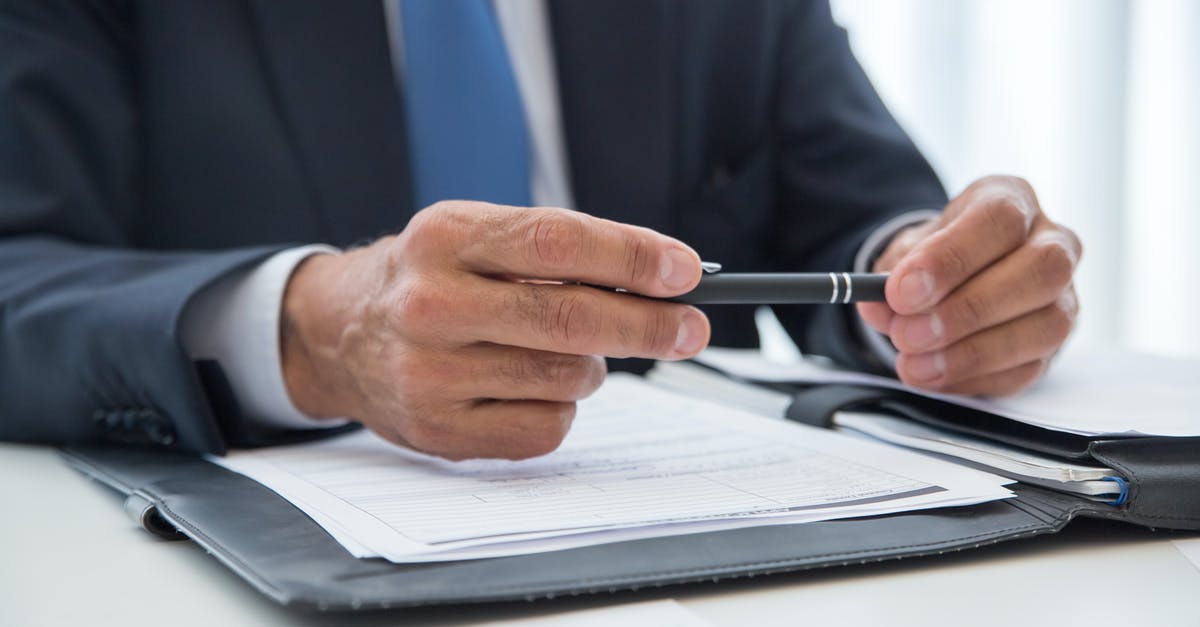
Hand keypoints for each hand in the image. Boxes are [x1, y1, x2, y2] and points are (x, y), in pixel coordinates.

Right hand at [279, 201, 709, 459]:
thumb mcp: (474, 236)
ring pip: (566, 378)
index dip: (632, 256)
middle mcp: (431, 304)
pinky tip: (532, 387)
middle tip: (691, 328)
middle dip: (649, 325)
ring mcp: (431, 373)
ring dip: (594, 366)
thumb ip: (555, 249)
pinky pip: (545, 428)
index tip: (685, 270)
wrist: (340, 335)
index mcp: (445, 237)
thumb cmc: (431, 278)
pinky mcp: (439, 430)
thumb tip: (657, 277)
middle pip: (570, 318)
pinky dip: (561, 408)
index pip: (557, 241)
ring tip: (570, 350)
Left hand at [857, 176, 1081, 395]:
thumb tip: (878, 305)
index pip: (1000, 219)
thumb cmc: (934, 258)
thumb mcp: (905, 253)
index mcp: (1012, 200)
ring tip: (914, 364)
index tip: (900, 292)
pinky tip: (934, 375)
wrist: (949, 279)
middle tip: (906, 335)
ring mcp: (1064, 296)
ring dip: (971, 353)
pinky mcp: (1054, 345)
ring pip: (1046, 325)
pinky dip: (975, 377)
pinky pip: (1029, 369)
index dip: (950, 258)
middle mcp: (1053, 243)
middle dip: (967, 309)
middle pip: (1042, 269)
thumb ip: (890, 276)